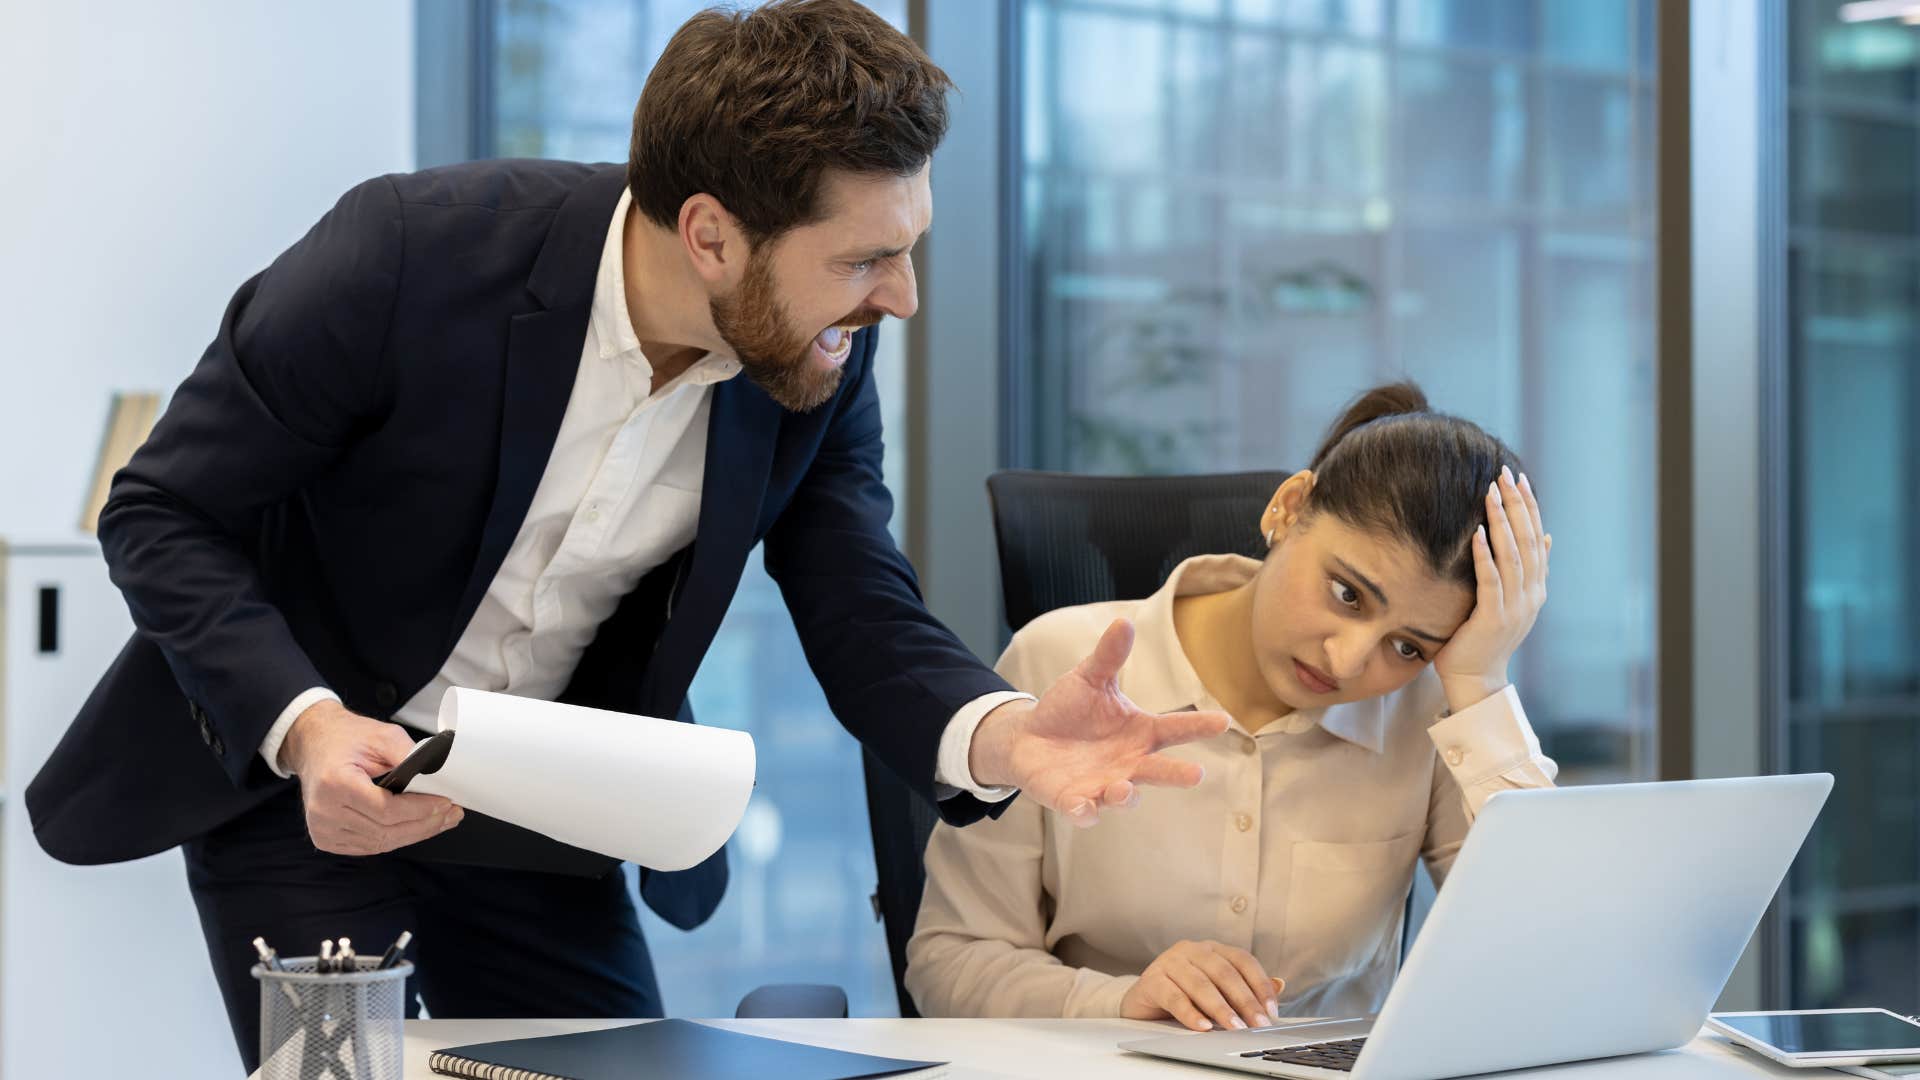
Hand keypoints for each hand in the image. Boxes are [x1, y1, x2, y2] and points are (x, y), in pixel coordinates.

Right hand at [280, 699, 463, 855]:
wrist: (315, 744)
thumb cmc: (345, 738)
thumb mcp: (381, 735)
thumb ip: (408, 754)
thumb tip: (437, 774)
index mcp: (335, 783)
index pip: (386, 810)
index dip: (420, 810)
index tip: (445, 803)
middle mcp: (324, 811)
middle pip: (385, 831)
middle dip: (424, 825)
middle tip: (450, 815)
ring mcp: (323, 828)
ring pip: (379, 843)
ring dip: (413, 834)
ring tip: (439, 822)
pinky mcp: (327, 838)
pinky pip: (368, 846)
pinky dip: (394, 839)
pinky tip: (414, 828)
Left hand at [969, 619, 1229, 826]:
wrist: (1028, 737)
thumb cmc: (1068, 708)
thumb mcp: (1089, 678)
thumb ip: (1109, 657)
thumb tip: (1124, 622)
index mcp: (1139, 732)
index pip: (1174, 729)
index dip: (1199, 726)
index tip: (1224, 722)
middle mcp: (1128, 763)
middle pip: (1158, 771)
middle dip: (1176, 775)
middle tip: (1196, 774)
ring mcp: (1102, 785)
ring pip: (1122, 796)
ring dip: (1125, 795)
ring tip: (1123, 787)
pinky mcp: (1074, 800)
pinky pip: (1083, 811)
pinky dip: (1083, 812)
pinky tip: (1083, 807)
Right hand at [1121, 939, 1286, 1031]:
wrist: (1142, 1001)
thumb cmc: (1184, 994)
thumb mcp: (1217, 990)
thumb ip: (1246, 988)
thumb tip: (1279, 984)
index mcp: (1212, 949)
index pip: (1242, 960)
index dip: (1259, 984)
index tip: (1271, 1010)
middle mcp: (1191, 950)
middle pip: (1223, 972)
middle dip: (1244, 1000)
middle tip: (1257, 1024)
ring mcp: (1169, 962)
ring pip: (1200, 984)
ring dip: (1220, 1008)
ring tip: (1235, 1028)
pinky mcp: (1152, 980)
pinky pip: (1174, 997)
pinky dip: (1190, 1013)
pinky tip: (1203, 1026)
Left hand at [1432, 467, 1550, 712]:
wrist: (1476, 678)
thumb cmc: (1484, 636)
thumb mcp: (1511, 598)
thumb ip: (1527, 569)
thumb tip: (1547, 537)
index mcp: (1536, 587)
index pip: (1535, 537)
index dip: (1528, 507)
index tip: (1518, 479)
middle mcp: (1531, 594)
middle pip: (1527, 540)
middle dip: (1516, 506)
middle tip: (1505, 475)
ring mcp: (1515, 607)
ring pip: (1512, 556)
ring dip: (1502, 523)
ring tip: (1492, 495)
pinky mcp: (1493, 618)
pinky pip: (1491, 581)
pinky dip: (1485, 556)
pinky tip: (1477, 533)